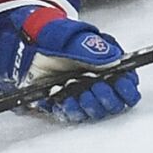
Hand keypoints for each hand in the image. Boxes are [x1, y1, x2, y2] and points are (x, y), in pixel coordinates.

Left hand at [0, 7, 139, 122]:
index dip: (127, 88)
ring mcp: (80, 93)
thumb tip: (114, 61)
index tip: (122, 86)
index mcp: (106, 64)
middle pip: (114, 101)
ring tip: (82, 95)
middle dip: (108, 98)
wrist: (25, 45)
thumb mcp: (74, 39)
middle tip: (98, 88)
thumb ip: (94, 50)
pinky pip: (74, 114)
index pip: (126, 82)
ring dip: (91, 106)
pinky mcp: (64, 102)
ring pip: (96, 110)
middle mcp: (96, 81)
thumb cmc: (52, 38)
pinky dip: (72, 110)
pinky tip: (67, 102)